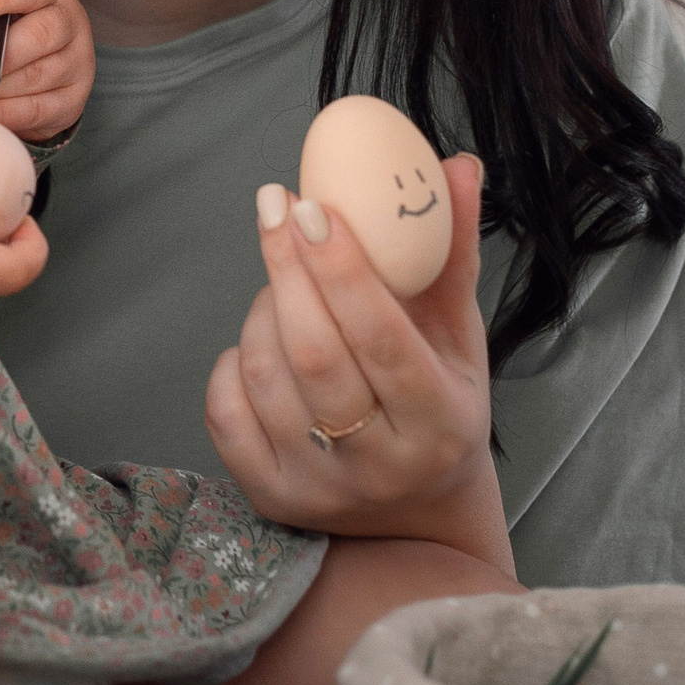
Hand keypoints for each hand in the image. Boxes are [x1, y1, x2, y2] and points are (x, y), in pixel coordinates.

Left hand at [203, 153, 514, 578]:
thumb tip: (456, 164)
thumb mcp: (459, 339)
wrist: (417, 521)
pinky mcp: (270, 497)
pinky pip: (225, 410)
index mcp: (439, 423)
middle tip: (274, 206)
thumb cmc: (439, 409)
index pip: (382, 338)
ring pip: (266, 375)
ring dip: (264, 308)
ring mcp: (319, 487)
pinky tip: (260, 339)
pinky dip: (234, 359)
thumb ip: (451, 254)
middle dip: (287, 268)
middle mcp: (379, 464)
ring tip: (283, 280)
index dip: (342, 269)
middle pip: (314, 354)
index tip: (311, 205)